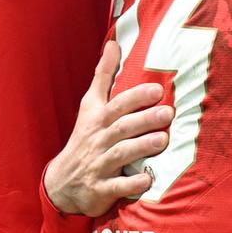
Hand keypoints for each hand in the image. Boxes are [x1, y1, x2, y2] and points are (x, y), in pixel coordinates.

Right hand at [43, 41, 172, 216]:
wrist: (63, 182)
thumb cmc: (85, 137)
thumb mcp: (90, 105)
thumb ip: (104, 75)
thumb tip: (114, 43)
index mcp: (98, 119)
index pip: (117, 105)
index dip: (136, 97)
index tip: (157, 89)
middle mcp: (98, 140)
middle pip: (122, 128)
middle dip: (145, 120)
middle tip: (168, 113)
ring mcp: (99, 165)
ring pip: (121, 154)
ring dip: (142, 147)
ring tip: (163, 140)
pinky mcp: (101, 189)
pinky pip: (117, 187)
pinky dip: (131, 184)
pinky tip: (148, 180)